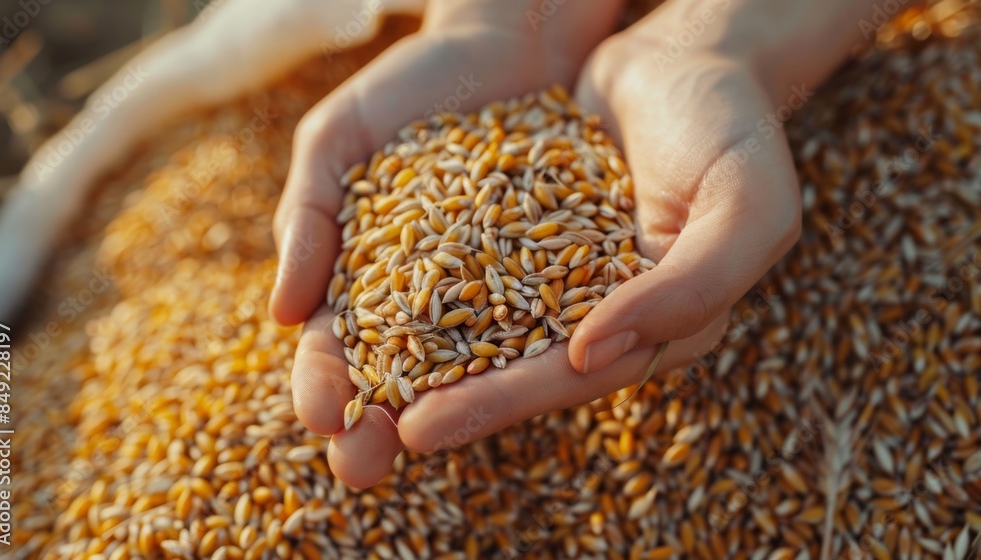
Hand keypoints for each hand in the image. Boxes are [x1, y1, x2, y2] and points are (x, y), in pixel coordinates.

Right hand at [271, 0, 624, 486]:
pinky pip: (542, 316)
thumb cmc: (410, 84)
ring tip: (425, 444)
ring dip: (446, 408)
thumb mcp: (338, 139)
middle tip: (362, 469)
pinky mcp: (561, 270)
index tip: (318, 416)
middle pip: (400, 370)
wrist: (510, 38)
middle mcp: (434, 295)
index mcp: (368, 274)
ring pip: (470, 360)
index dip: (324, 380)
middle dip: (377, 419)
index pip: (338, 341)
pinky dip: (526, 350)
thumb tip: (281, 315)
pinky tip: (516, 384)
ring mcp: (499, 288)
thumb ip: (306, 217)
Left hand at [397, 7, 803, 452]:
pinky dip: (415, 288)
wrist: (684, 58)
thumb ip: (690, 288)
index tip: (422, 429)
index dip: (500, 402)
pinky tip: (356, 307)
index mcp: (658, 328)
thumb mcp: (747, 207)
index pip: (570, 377)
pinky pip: (463, 267)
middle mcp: (603, 314)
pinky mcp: (520, 238)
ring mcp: (558, 278)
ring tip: (343, 391)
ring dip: (416, 362)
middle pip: (514, 366)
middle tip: (363, 442)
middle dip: (442, 402)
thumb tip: (588, 349)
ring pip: (479, 326)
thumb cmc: (731, 128)